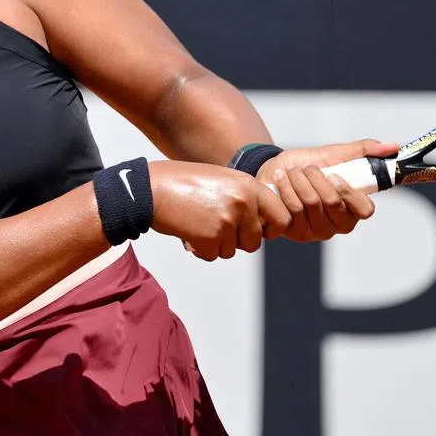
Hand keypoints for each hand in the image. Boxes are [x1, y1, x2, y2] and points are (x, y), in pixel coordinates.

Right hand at [148, 161, 292, 260]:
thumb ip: (245, 198)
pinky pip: (213, 255)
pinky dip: (201, 250)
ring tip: (199, 224)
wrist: (153, 189)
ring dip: (216, 244)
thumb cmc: (184, 184)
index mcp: (249, 185)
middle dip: (237, 242)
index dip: (272, 229)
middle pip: (255, 241)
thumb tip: (262, 225)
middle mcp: (243, 202)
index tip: (260, 232)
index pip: (281, 216)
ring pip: (232, 250)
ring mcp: (227, 220)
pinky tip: (189, 232)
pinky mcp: (211, 237)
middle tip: (218, 230)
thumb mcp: (223, 181)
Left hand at [256, 139, 398, 241]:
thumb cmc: (306, 165)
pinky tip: (280, 180)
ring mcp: (315, 231)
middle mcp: (336, 224)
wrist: (273, 171)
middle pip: (333, 205)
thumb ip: (362, 151)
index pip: (365, 210)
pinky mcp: (294, 233)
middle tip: (308, 168)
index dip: (349, 193)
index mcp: (352, 208)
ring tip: (291, 171)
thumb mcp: (333, 154)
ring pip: (310, 205)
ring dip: (298, 180)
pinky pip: (291, 210)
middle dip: (317, 179)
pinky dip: (285, 188)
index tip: (334, 176)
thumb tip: (393, 146)